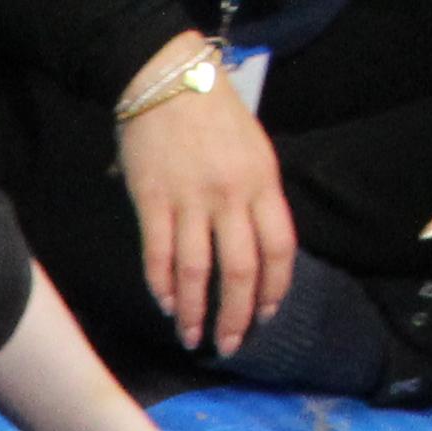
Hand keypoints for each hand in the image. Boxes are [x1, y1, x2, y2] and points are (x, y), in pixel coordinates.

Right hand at [118, 80, 293, 359]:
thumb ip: (256, 200)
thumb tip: (254, 252)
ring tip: (191, 337)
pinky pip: (158, 255)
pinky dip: (162, 286)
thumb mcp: (254, 154)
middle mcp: (230, 197)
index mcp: (262, 184)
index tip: (265, 317)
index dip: (274, 290)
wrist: (169, 84)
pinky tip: (166, 305)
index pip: (278, 249)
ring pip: (196, 271)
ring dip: (195, 311)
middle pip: (239, 270)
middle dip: (235, 316)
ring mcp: (190, 201)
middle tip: (228, 345)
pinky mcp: (152, 202)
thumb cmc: (216, 119)